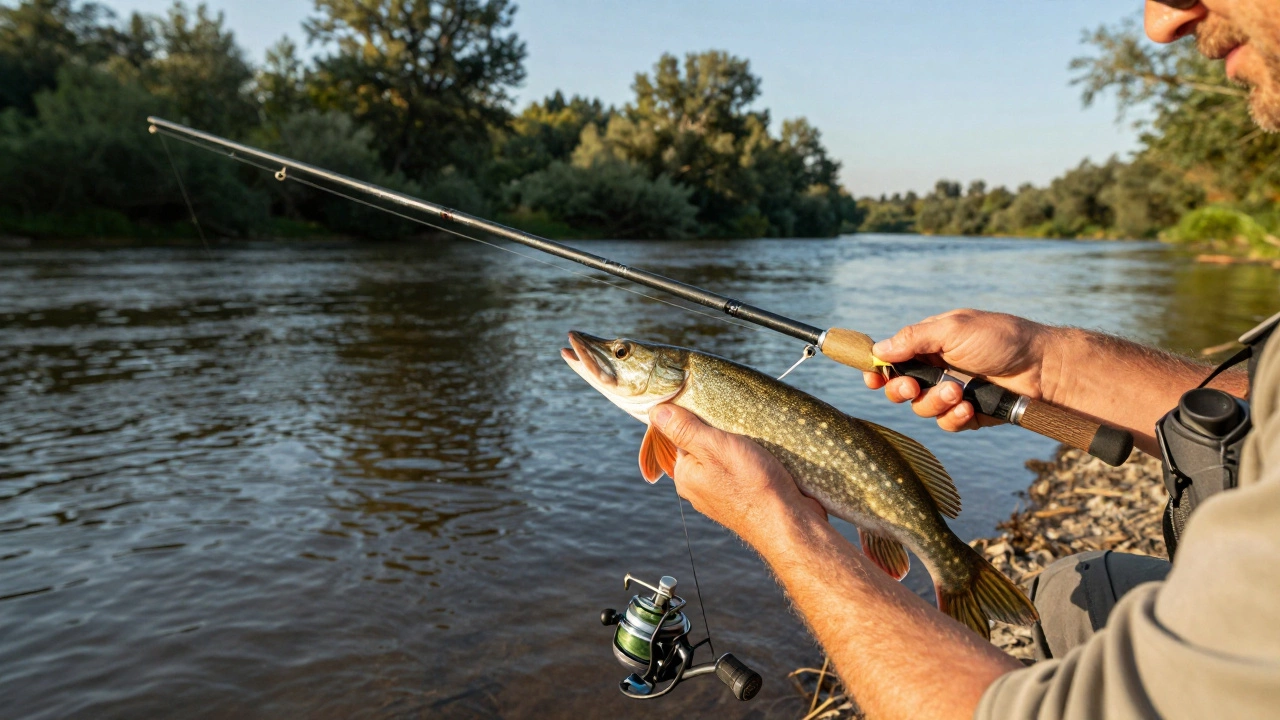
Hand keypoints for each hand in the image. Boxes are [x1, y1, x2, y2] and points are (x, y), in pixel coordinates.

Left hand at [647, 404, 825, 547]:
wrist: (789, 523)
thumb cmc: (751, 484)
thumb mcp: (714, 446)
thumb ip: (684, 429)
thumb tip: (656, 411)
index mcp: (685, 476)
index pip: (679, 437)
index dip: (695, 418)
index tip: (715, 409)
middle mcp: (699, 489)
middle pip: (703, 447)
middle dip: (720, 433)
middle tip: (739, 424)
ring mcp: (722, 497)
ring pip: (725, 460)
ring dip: (739, 446)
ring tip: (756, 439)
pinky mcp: (745, 501)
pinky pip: (742, 474)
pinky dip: (752, 462)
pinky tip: (765, 458)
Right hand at [862, 309, 1056, 431]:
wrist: (1044, 367)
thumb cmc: (1002, 339)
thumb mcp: (954, 328)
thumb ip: (914, 338)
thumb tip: (878, 349)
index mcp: (930, 345)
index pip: (893, 359)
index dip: (879, 370)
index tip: (873, 378)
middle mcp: (937, 369)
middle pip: (899, 389)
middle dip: (901, 390)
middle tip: (913, 386)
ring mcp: (952, 394)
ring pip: (922, 409)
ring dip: (935, 402)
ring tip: (958, 392)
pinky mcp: (968, 414)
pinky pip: (946, 424)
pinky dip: (953, 418)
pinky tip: (969, 408)